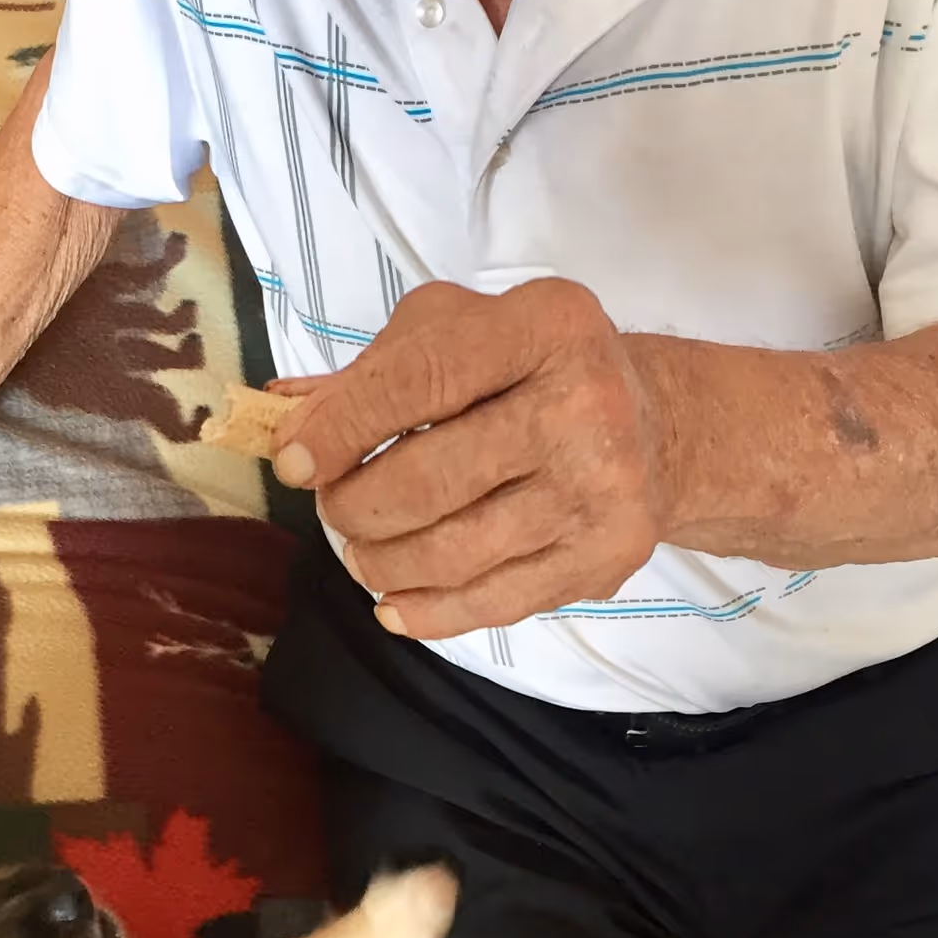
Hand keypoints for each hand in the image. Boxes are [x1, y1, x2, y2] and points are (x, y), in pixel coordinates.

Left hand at [269, 280, 668, 640]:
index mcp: (544, 325)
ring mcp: (600, 487)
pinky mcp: (605, 555)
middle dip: (356, 505)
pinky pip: (492, 602)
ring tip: (362, 553)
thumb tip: (280, 422)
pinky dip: (426, 611)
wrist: (657, 429)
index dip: (344, 428)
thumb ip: (370, 374)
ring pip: (453, 551)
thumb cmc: (531, 371)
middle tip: (336, 510)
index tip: (294, 464)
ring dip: (381, 562)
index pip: (421, 379)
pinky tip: (393, 601)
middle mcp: (584, 403)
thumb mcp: (459, 333)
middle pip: (429, 478)